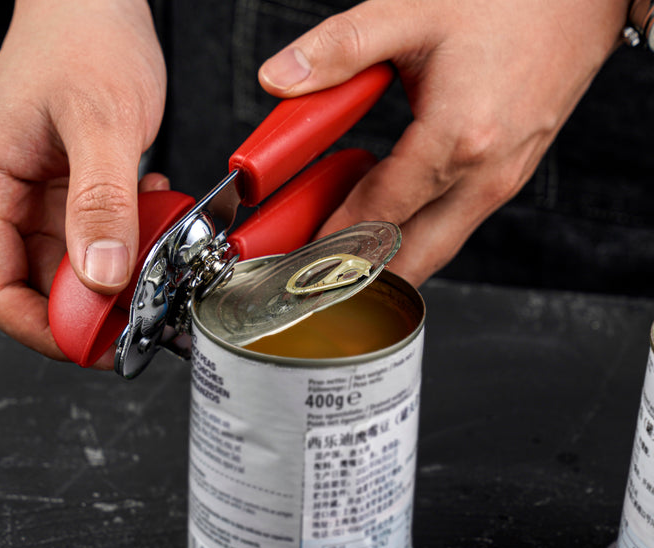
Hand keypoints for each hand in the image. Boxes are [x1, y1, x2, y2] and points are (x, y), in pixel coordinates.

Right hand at [0, 0, 166, 367]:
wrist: (93, 2)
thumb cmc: (83, 38)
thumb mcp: (102, 121)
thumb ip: (102, 201)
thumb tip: (101, 278)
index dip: (44, 329)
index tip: (97, 345)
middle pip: (33, 287)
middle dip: (91, 308)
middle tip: (147, 310)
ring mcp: (27, 197)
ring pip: (68, 268)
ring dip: (116, 275)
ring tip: (156, 255)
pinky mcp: (59, 192)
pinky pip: (89, 239)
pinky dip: (122, 243)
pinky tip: (148, 220)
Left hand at [259, 0, 627, 285]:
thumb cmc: (511, 1)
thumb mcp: (412, 13)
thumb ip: (340, 49)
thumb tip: (280, 78)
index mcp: (458, 139)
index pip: (377, 215)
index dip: (332, 242)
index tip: (301, 257)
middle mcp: (485, 175)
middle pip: (413, 259)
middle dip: (361, 275)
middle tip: (318, 271)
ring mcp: (503, 181)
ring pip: (436, 247)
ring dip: (388, 255)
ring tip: (343, 246)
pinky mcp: (509, 177)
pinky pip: (454, 223)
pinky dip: (416, 231)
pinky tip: (387, 211)